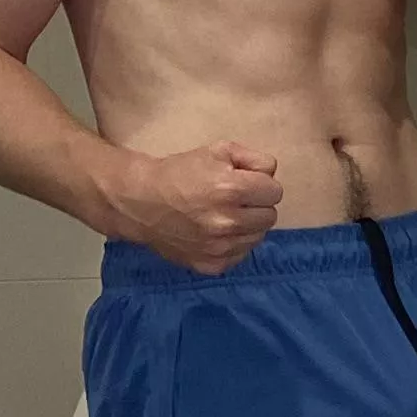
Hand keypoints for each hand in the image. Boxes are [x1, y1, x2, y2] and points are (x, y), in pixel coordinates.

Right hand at [112, 140, 282, 273]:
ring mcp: (220, 248)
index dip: (261, 184)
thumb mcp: (218, 150)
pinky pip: (241, 254)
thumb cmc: (180, 173)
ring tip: (224, 214)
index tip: (245, 182)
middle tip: (235, 199)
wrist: (141, 202)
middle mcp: (228, 222)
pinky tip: (216, 232)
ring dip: (247, 225)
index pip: (275, 192)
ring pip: (258, 237)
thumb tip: (272, 174)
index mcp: (232, 189)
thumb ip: (253, 159)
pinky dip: (234, 243)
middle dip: (257, 205)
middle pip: (270, 216)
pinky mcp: (211, 265)